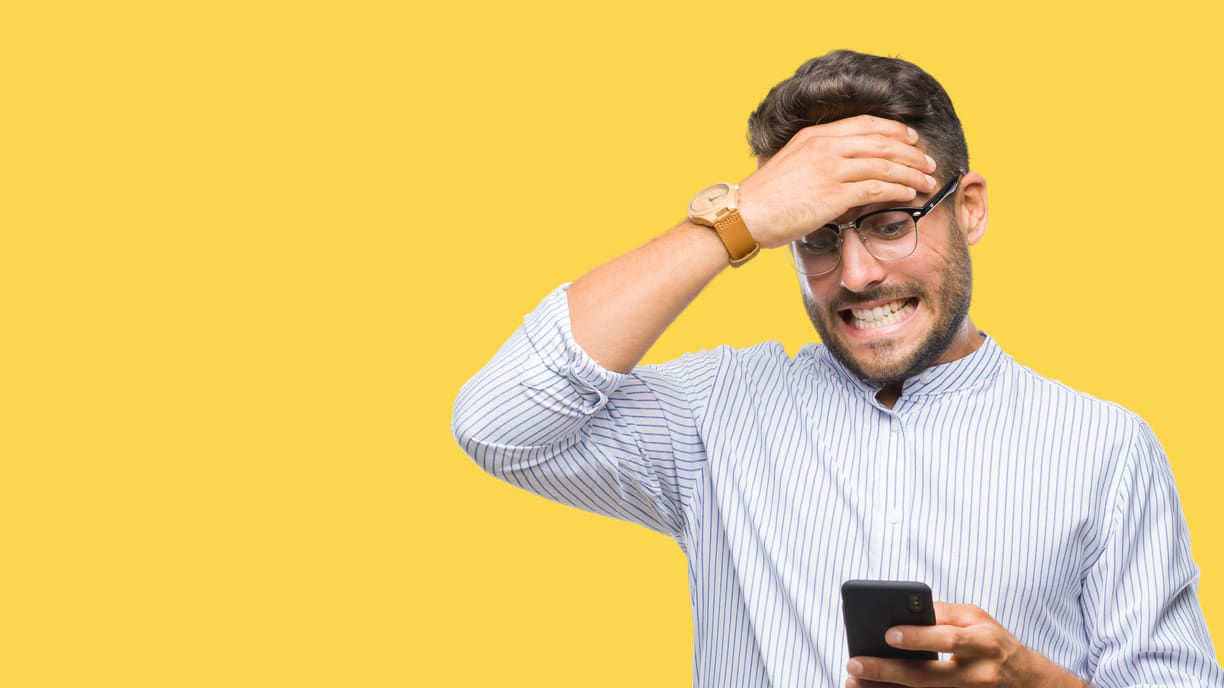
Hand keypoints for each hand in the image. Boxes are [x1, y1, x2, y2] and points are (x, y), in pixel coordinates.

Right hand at [736, 113, 938, 249]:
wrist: (743, 215)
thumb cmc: (763, 199)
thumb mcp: (790, 164)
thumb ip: (816, 161)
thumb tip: (840, 172)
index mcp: (814, 136)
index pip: (865, 124)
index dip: (894, 130)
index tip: (911, 140)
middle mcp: (825, 147)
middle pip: (881, 141)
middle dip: (911, 153)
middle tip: (928, 162)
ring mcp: (830, 169)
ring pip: (884, 164)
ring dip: (911, 172)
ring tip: (927, 181)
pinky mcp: (833, 195)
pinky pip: (876, 188)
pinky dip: (897, 189)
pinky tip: (909, 194)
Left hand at [844, 601, 1084, 686]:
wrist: (1025, 679)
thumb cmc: (993, 641)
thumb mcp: (976, 617)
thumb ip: (942, 613)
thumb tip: (903, 609)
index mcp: (983, 643)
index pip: (948, 640)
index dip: (918, 637)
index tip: (888, 634)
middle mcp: (978, 674)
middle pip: (928, 677)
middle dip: (888, 671)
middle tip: (855, 664)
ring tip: (855, 682)